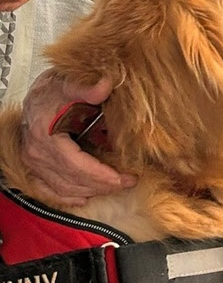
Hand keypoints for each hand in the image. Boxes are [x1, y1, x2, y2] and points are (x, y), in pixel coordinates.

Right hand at [20, 69, 135, 205]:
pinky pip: (48, 190)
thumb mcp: (68, 83)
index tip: (124, 178)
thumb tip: (107, 85)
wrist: (33, 96)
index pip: (76, 164)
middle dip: (103, 185)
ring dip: (91, 191)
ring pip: (63, 188)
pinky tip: (84, 198)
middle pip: (72, 180)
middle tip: (128, 182)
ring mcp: (33, 163)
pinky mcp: (34, 168)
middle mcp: (36, 153)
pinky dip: (66, 197)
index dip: (101, 175)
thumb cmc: (51, 90)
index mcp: (45, 135)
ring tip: (115, 187)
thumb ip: (87, 88)